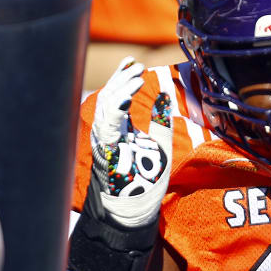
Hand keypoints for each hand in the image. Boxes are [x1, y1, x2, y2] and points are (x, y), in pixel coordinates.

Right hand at [89, 57, 172, 228]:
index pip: (117, 95)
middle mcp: (108, 131)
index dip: (122, 77)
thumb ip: (161, 121)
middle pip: (109, 95)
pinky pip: (107, 122)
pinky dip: (117, 105)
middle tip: (137, 66)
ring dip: (121, 87)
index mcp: (119, 129)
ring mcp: (105, 139)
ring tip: (136, 75)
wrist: (136, 208)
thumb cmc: (146, 181)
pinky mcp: (106, 149)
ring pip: (106, 104)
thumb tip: (166, 95)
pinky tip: (129, 94)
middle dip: (122, 78)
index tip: (134, 62)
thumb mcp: (160, 144)